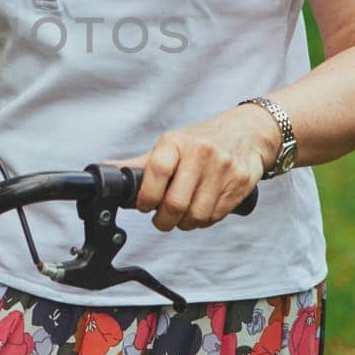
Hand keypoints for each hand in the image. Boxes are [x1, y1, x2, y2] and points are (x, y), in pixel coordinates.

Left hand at [105, 105, 277, 231]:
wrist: (249, 132)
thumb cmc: (203, 140)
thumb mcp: (172, 145)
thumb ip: (141, 163)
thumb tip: (105, 170)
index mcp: (178, 142)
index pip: (157, 172)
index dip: (146, 197)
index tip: (144, 206)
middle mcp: (201, 153)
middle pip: (175, 203)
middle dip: (163, 220)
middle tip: (161, 219)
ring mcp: (223, 169)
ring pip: (196, 215)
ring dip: (185, 223)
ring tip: (183, 215)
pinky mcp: (240, 183)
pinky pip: (216, 216)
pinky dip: (204, 221)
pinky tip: (202, 209)